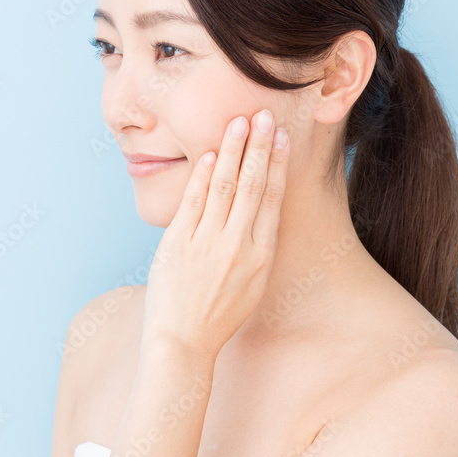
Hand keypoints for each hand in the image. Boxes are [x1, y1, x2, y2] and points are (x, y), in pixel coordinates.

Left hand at [140, 109, 290, 356]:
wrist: (182, 342)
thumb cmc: (217, 314)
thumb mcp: (252, 283)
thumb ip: (256, 245)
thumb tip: (261, 208)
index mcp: (260, 256)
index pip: (272, 199)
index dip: (276, 164)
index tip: (280, 137)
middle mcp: (237, 247)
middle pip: (251, 185)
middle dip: (258, 146)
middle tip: (263, 114)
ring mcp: (207, 244)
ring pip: (223, 187)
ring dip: (231, 151)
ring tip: (238, 123)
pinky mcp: (178, 244)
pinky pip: (192, 202)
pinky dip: (200, 175)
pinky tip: (207, 153)